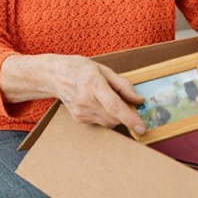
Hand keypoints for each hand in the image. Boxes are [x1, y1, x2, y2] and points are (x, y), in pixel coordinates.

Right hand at [0, 54, 145, 134]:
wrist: (55, 76)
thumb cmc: (81, 69)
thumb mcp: (104, 69)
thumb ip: (123, 86)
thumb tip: (139, 100)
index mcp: (93, 85)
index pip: (114, 106)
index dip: (129, 118)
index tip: (141, 128)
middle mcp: (86, 101)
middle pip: (114, 117)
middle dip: (125, 114)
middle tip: (125, 101)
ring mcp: (81, 112)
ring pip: (109, 122)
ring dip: (115, 116)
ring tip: (107, 98)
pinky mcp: (79, 119)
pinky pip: (100, 123)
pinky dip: (105, 116)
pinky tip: (97, 103)